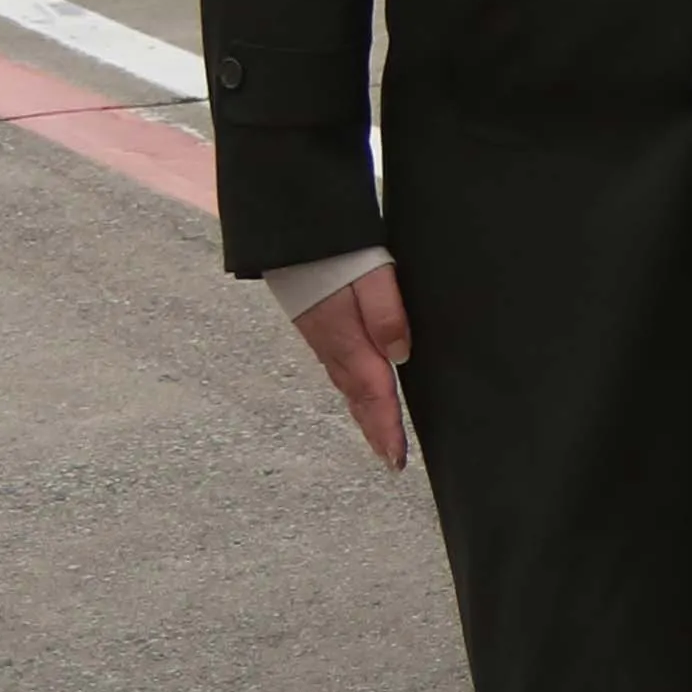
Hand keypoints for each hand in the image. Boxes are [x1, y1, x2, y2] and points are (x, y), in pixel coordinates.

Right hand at [290, 265, 414, 472]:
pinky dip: (353, 389)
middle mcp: (332, 347)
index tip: (396, 459)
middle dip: (375, 429)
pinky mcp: (318, 326)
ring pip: (347, 385)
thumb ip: (388, 313)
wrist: (290, 231)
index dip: (386, 428)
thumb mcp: (372, 274)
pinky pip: (339, 368)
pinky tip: (361, 390)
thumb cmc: (334, 249)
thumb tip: (401, 354)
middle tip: (391, 460)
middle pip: (359, 397)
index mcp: (348, 340)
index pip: (374, 394)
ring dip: (364, 412)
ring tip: (379, 435)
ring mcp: (321, 338)